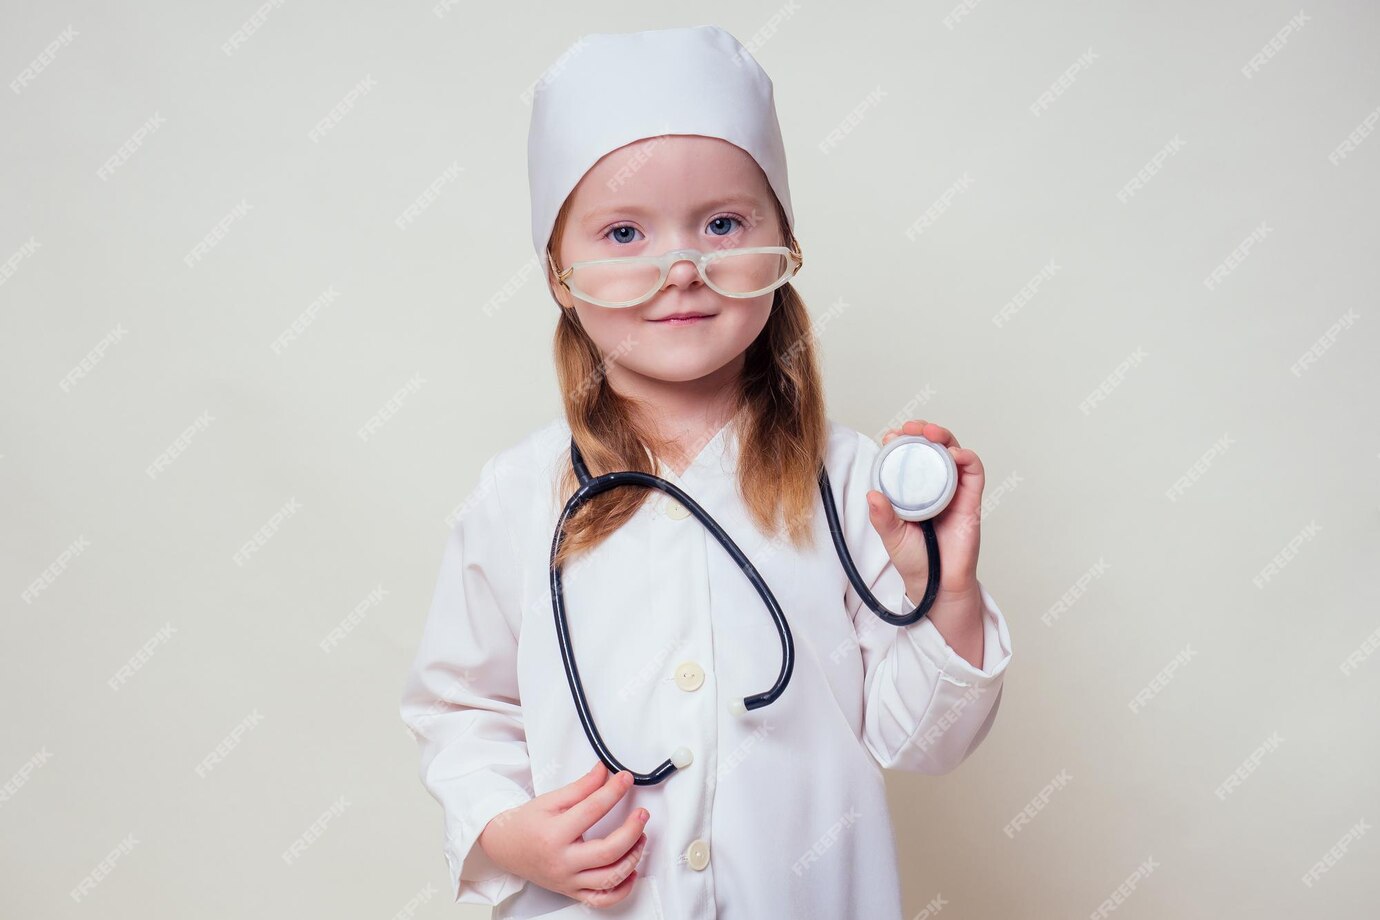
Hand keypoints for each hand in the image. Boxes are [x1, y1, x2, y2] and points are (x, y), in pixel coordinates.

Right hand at [477, 762, 649, 908]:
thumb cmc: (526, 824)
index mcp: (555, 834)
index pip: (593, 810)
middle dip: (632, 830)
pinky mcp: (571, 891)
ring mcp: (568, 880)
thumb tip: (604, 772)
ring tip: (640, 838)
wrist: (504, 847)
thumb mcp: (550, 800)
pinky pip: (602, 900)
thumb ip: (581, 787)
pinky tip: (630, 871)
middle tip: (642, 814)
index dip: (614, 791)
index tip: (625, 779)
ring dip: (633, 857)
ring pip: (610, 877)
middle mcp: (562, 861)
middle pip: (608, 851)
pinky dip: (622, 889)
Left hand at [868, 420, 984, 604]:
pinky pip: (973, 472)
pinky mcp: (971, 500)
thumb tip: (871, 494)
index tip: (890, 436)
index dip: (900, 442)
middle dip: (922, 431)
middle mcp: (933, 486)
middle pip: (932, 448)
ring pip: (953, 453)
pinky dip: (966, 457)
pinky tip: (955, 454)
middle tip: (910, 428)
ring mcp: (953, 491)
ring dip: (943, 437)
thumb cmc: (916, 561)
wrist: (938, 585)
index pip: (907, 456)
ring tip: (930, 432)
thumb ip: (882, 517)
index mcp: (912, 490)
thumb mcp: (892, 536)